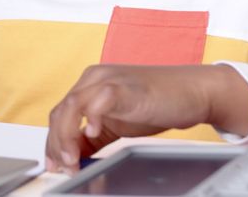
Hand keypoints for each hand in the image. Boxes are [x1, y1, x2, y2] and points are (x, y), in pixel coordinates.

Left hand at [44, 65, 247, 173]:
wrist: (194, 91)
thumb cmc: (160, 103)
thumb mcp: (119, 123)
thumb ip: (96, 136)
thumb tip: (76, 156)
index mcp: (91, 84)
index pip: (60, 114)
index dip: (53, 142)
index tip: (54, 165)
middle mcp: (95, 78)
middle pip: (60, 112)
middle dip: (56, 145)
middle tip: (62, 169)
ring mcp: (108, 80)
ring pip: (71, 106)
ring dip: (66, 137)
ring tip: (73, 160)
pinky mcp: (124, 87)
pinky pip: (98, 99)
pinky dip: (91, 118)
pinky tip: (93, 133)